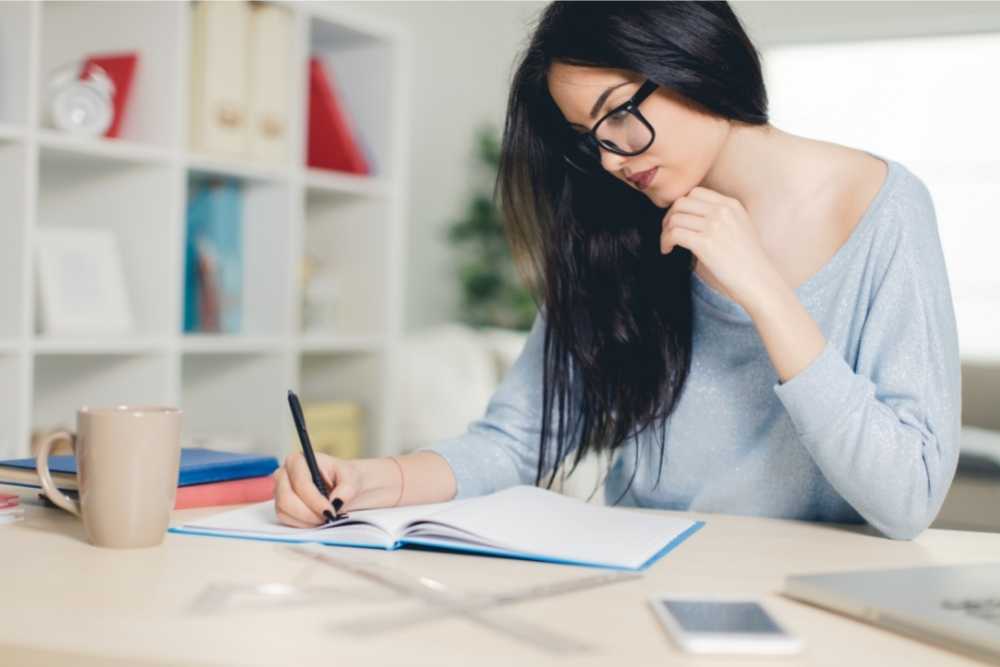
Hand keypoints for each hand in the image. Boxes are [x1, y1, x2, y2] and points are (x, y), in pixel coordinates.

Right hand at [274, 452, 362, 527]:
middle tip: (328, 518)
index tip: (330, 511)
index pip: (300, 482)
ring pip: (284, 512)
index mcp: (299, 460)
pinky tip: (317, 519)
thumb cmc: (346, 478)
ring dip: (307, 520)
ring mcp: (280, 491)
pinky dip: (303, 524)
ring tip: (326, 518)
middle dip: (308, 513)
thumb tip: (336, 501)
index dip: (314, 499)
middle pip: (286, 499)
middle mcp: (284, 474)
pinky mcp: (281, 507)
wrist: (345, 488)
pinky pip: (286, 520)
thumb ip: (347, 488)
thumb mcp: (353, 478)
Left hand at [660, 186, 779, 308]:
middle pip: (681, 202)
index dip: (681, 206)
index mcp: (731, 204)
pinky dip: (665, 241)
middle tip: (668, 232)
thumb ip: (720, 216)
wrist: (758, 280)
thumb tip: (691, 215)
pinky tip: (667, 250)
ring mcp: (714, 226)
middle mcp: (722, 211)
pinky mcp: (705, 243)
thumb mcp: (740, 226)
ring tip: (667, 244)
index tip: (678, 220)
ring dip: (665, 231)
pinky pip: (674, 234)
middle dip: (669, 216)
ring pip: (675, 218)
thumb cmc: (747, 260)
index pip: (696, 192)